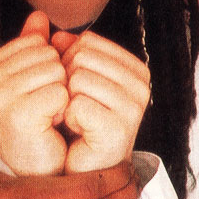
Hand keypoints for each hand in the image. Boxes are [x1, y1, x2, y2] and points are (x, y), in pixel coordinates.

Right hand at [0, 11, 68, 175]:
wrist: (34, 166)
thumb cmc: (36, 120)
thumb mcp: (32, 78)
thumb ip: (33, 45)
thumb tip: (39, 15)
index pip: (36, 41)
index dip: (48, 65)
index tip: (36, 91)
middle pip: (48, 54)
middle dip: (56, 80)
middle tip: (44, 107)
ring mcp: (0, 95)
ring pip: (57, 72)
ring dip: (61, 95)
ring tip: (47, 116)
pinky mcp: (18, 113)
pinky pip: (61, 93)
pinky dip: (64, 110)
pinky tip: (50, 125)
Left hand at [52, 31, 150, 173]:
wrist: (84, 163)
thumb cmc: (81, 118)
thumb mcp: (75, 76)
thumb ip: (67, 50)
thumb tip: (57, 35)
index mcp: (135, 68)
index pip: (86, 41)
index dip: (69, 60)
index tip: (78, 87)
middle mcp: (140, 86)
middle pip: (80, 57)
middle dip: (66, 79)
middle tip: (76, 104)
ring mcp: (133, 109)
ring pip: (76, 79)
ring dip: (67, 100)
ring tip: (79, 117)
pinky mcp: (118, 131)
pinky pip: (76, 105)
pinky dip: (68, 117)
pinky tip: (80, 130)